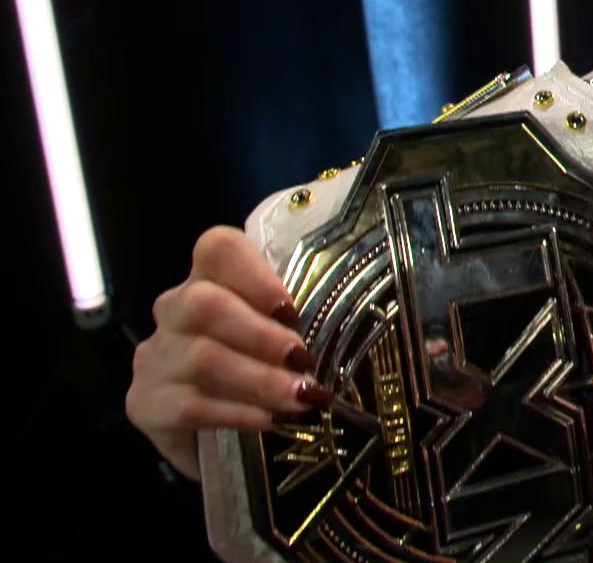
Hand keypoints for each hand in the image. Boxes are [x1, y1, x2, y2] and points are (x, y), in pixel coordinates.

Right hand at [125, 227, 333, 479]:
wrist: (216, 439)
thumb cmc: (260, 373)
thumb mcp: (280, 340)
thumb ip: (295, 325)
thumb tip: (352, 333)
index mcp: (208, 280)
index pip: (216, 249)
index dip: (255, 275)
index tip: (290, 311)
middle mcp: (173, 311)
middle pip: (205, 304)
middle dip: (262, 335)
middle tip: (303, 361)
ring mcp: (155, 357)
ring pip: (202, 358)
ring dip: (260, 380)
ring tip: (301, 398)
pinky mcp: (145, 404)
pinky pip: (191, 405)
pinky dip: (240, 413)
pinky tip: (272, 421)